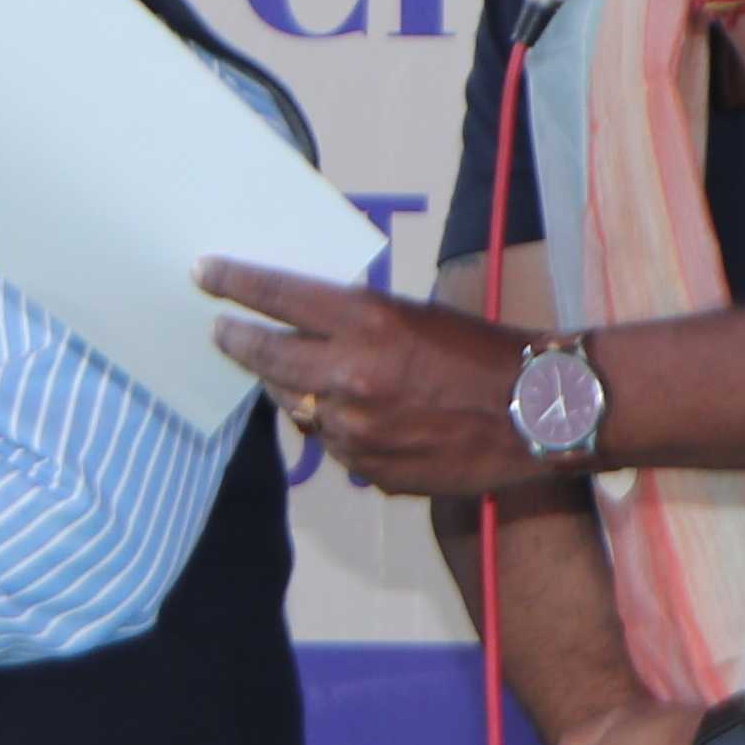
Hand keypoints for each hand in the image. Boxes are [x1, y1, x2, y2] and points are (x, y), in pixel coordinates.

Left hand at [206, 265, 561, 500]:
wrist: (541, 413)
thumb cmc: (484, 354)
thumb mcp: (415, 317)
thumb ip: (355, 324)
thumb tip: (302, 326)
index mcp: (367, 324)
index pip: (278, 295)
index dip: (235, 283)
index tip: (204, 274)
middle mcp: (351, 377)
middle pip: (267, 357)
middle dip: (238, 341)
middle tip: (221, 332)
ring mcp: (356, 430)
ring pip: (297, 407)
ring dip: (295, 390)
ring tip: (304, 376)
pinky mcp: (369, 470)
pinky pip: (334, 445)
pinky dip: (340, 429)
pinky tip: (367, 418)